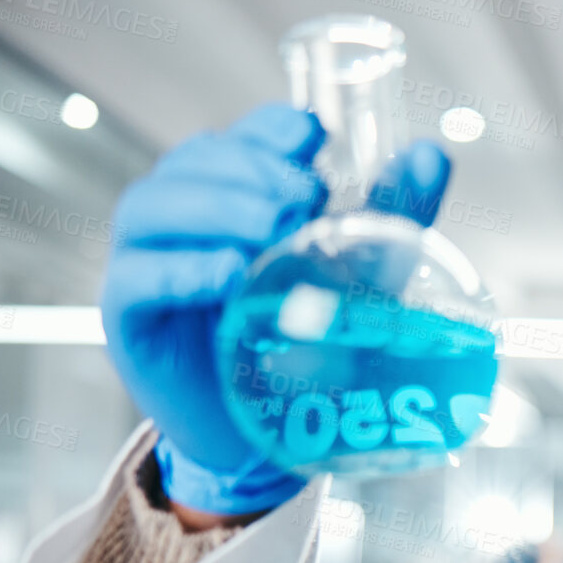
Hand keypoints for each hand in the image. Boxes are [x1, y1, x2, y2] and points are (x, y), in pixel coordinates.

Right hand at [101, 103, 452, 515]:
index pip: (237, 138)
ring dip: (216, 207)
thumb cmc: (305, 341)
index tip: (312, 139)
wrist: (269, 433)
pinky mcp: (130, 318)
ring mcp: (146, 264)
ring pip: (154, 207)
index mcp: (231, 196)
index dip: (267, 129)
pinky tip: (229, 272)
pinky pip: (138, 280)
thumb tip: (432, 156)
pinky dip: (181, 270)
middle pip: (194, 163)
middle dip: (252, 169)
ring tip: (273, 227)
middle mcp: (181, 219)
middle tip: (306, 198)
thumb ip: (392, 213)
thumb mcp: (361, 271)